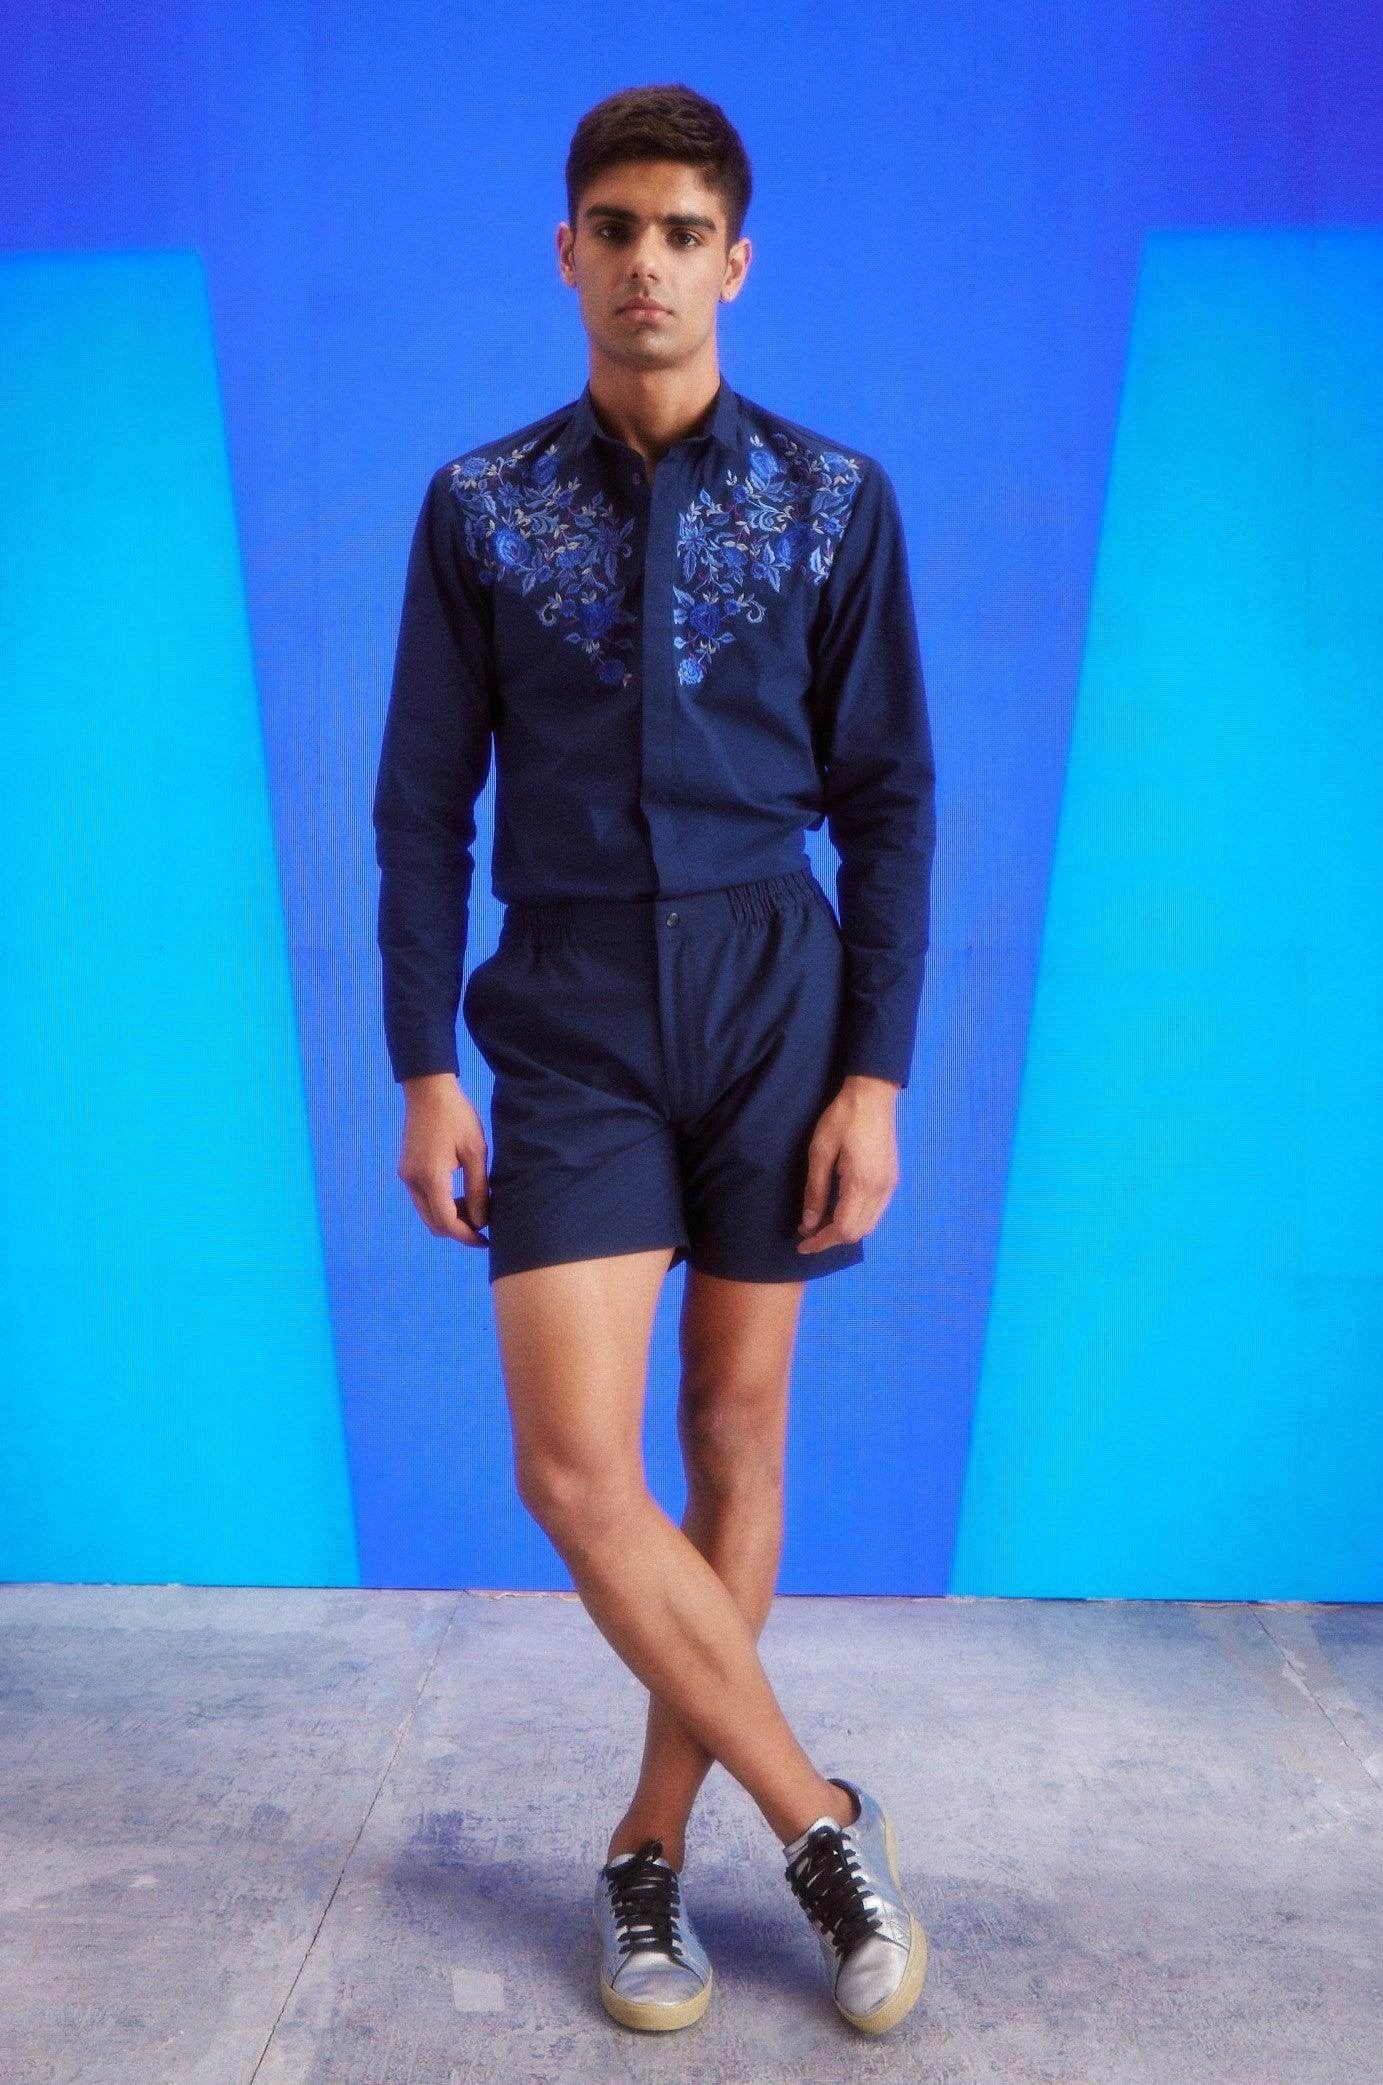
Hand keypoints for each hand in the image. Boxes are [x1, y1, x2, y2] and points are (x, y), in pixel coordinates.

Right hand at [397, 1073, 489, 1245]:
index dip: (467, 1236)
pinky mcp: (406, 1169)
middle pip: (434, 1223)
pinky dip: (440, 1204)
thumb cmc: (457, 1116)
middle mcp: (413, 1181)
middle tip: (483, 1222)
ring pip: (428, 1213)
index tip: (485, 1241)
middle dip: (459, 1229)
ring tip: (475, 1205)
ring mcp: (406, 1175)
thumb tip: (481, 1221)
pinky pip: (423, 1199)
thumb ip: (478, 1190)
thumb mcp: (475, 1152)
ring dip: (449, 1217)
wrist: (429, 1090)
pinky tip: (459, 1194)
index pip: (447, 1222)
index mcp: (431, 1177)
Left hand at [796, 1074, 900, 1253]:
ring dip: (844, 1230)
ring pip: (868, 1224)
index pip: (844, 1229)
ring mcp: (889, 1185)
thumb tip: (809, 1223)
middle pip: (858, 1232)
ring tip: (819, 1223)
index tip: (802, 1244)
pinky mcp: (891, 1179)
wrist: (873, 1094)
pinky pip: (875, 1211)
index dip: (822, 1242)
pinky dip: (856, 1219)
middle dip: (831, 1239)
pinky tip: (839, 1210)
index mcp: (862, 1184)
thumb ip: (816, 1189)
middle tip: (806, 1232)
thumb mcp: (820, 1151)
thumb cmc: (843, 1117)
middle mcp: (881, 1190)